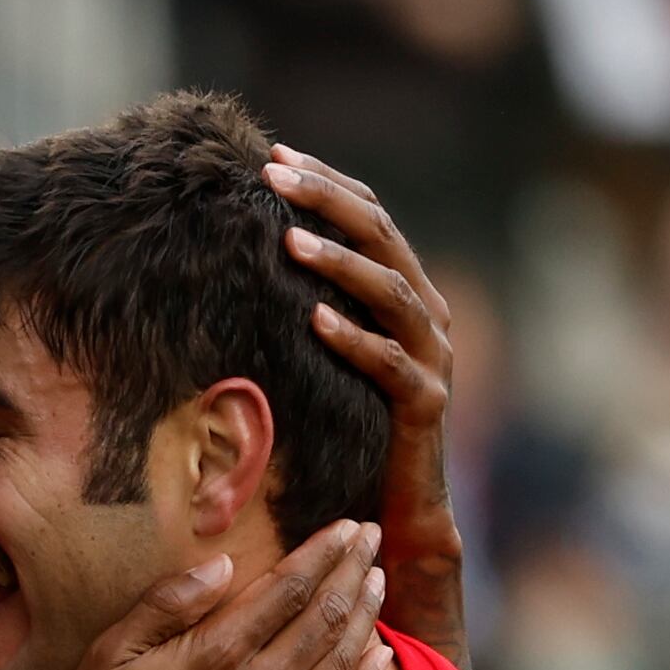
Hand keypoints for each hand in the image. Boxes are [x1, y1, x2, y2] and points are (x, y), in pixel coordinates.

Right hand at [22, 520, 388, 669]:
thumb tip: (223, 563)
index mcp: (217, 653)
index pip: (290, 588)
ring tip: (377, 581)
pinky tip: (380, 657)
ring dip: (365, 615)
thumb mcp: (108, 655)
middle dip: (352, 571)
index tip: (346, 528)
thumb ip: (167, 603)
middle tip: (372, 539)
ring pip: (342, 661)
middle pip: (325, 617)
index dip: (324, 552)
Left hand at [265, 144, 468, 668]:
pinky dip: (356, 339)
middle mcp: (428, 316)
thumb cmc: (349, 432)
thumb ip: (302, 307)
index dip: (327, 182)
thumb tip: (235, 260)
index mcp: (405, 293)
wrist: (396, 514)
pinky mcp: (427, 407)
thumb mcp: (321, 358)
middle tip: (274, 174)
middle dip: (327, 201)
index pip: (371, 217)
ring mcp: (434, 359)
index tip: (273, 155)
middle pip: (383, 237)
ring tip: (290, 242)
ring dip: (340, 262)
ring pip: (393, 292)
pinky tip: (314, 320)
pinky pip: (392, 365)